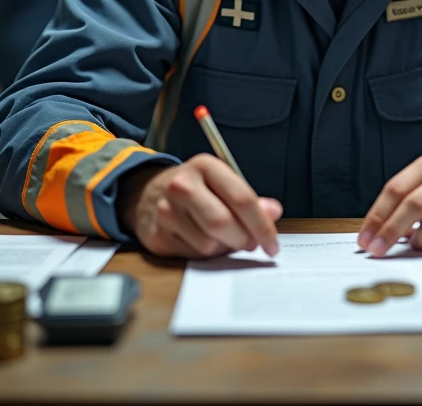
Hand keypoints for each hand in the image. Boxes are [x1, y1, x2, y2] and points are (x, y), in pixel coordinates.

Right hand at [117, 156, 282, 258]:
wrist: (148, 194)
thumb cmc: (196, 189)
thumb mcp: (222, 183)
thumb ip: (249, 199)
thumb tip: (273, 212)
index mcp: (205, 166)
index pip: (242, 198)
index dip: (262, 225)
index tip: (273, 244)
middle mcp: (182, 185)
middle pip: (223, 223)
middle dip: (243, 239)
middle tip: (251, 243)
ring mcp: (166, 211)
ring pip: (208, 244)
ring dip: (223, 247)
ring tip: (223, 237)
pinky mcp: (157, 236)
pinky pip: (192, 255)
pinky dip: (205, 254)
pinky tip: (202, 240)